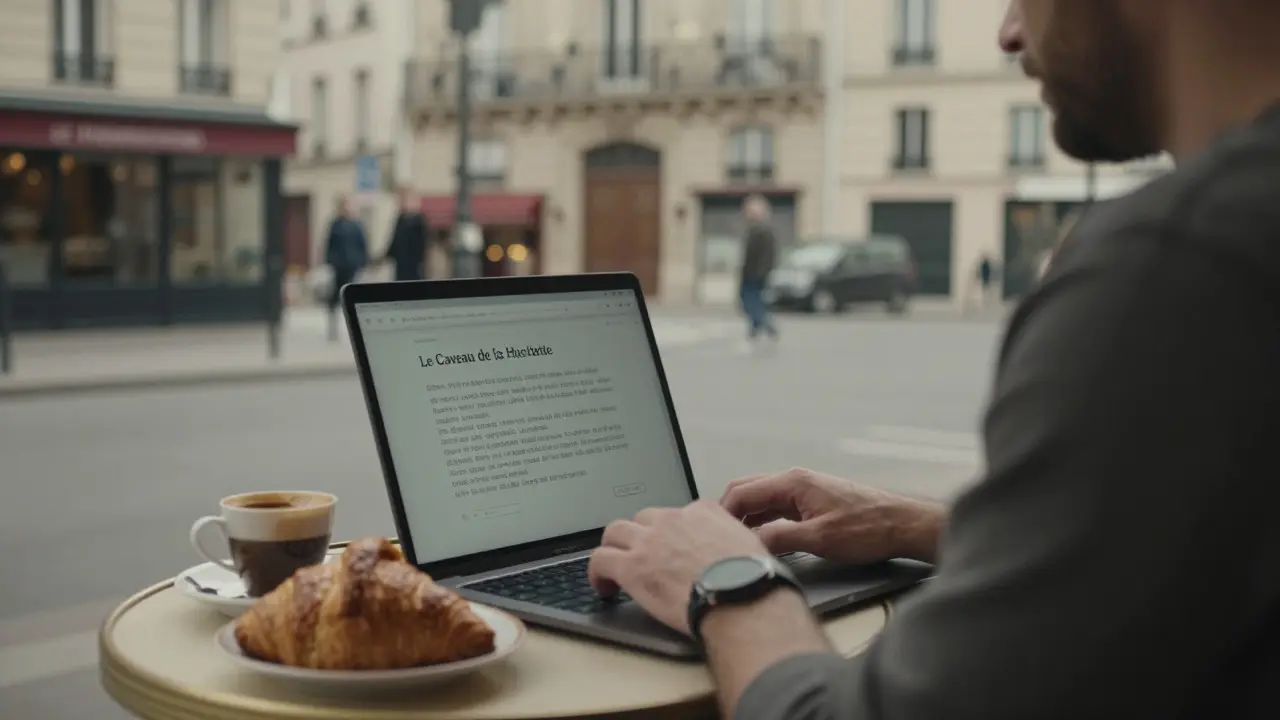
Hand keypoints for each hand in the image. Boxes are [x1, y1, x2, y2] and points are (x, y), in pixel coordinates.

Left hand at [588, 500, 768, 633]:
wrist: (740, 596)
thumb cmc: (751, 578)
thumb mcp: (751, 545)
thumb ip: (733, 539)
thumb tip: (732, 550)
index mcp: (702, 512)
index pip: (677, 514)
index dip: (672, 533)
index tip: (672, 548)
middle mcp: (672, 520)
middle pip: (644, 519)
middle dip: (640, 536)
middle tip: (642, 557)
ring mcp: (649, 541)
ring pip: (615, 531)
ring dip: (614, 547)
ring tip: (615, 567)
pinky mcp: (631, 566)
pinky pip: (600, 559)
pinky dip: (597, 572)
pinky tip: (603, 587)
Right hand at [721, 467, 944, 564]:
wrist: (902, 525)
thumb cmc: (869, 527)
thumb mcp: (819, 539)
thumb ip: (780, 538)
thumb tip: (749, 545)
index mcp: (793, 482)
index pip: (742, 493)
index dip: (723, 514)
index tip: (711, 535)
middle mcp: (795, 482)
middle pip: (748, 492)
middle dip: (730, 515)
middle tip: (719, 540)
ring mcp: (803, 492)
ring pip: (762, 502)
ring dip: (747, 520)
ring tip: (737, 545)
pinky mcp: (812, 504)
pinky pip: (777, 510)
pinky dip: (764, 523)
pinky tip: (762, 543)